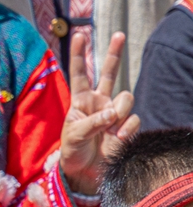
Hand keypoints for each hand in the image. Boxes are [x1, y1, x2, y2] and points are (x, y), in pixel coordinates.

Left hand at [60, 32, 138, 193]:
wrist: (85, 172)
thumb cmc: (73, 152)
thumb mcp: (75, 136)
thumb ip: (92, 122)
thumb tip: (112, 113)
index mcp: (80, 101)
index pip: (80, 74)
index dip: (80, 55)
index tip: (79, 35)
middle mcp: (98, 102)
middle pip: (109, 73)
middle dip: (114, 54)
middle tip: (119, 34)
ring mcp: (114, 113)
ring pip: (126, 98)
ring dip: (119, 113)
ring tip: (109, 131)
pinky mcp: (126, 125)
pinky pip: (132, 119)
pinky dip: (126, 129)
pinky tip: (117, 139)